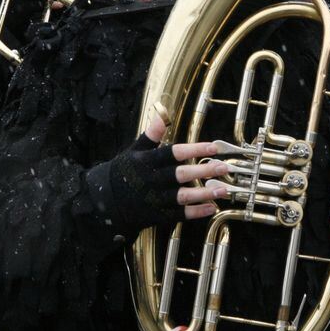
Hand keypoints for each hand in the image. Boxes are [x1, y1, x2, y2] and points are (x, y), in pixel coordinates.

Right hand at [97, 118, 227, 234]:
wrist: (106, 202)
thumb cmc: (125, 172)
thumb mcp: (134, 151)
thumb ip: (151, 135)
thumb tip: (162, 115)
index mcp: (146, 162)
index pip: (173, 153)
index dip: (194, 149)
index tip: (213, 147)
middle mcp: (151, 180)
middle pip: (180, 175)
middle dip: (203, 171)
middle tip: (223, 168)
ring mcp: (154, 199)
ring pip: (182, 197)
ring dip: (204, 193)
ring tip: (223, 189)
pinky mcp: (157, 215)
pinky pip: (179, 214)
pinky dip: (196, 212)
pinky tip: (212, 207)